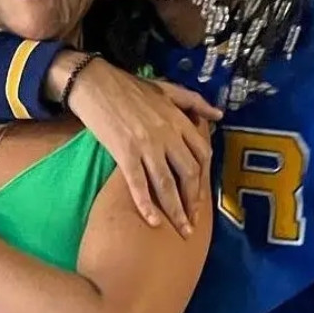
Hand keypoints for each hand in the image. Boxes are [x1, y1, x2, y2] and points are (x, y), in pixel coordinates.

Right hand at [65, 59, 219, 237]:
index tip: (202, 195)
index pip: (202, 153)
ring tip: (181, 230)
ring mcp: (146, 144)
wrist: (95, 83)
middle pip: (188, 173)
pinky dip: (146, 204)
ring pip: (167, 183)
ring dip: (176, 210)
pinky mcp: (124, 151)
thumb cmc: (128, 86)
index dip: (205, 178)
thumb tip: (218, 115)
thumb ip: (194, 102)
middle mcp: (167, 134)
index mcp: (178, 119)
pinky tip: (152, 221)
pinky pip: (138, 183)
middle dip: (193, 201)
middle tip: (192, 221)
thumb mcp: (167, 88)